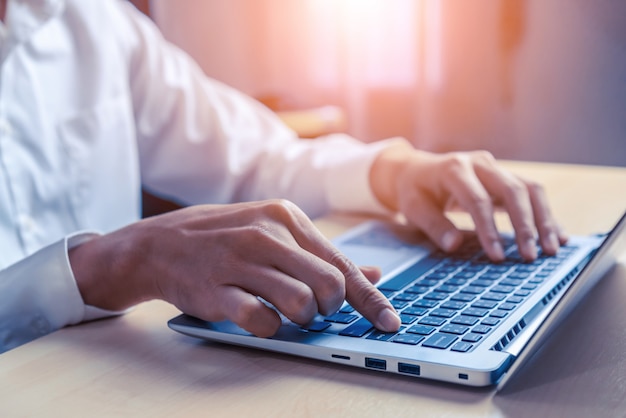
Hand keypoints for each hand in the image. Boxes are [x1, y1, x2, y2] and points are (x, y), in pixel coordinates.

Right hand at [69, 200, 400, 336]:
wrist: (157, 244)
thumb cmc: (223, 239)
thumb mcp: (273, 232)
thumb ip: (321, 254)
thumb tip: (373, 274)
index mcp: (286, 216)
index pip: (342, 264)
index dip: (371, 299)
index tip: (390, 322)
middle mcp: (266, 234)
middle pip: (329, 285)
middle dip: (331, 310)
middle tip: (317, 313)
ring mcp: (239, 261)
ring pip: (300, 303)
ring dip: (302, 320)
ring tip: (290, 315)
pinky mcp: (216, 290)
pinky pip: (261, 321)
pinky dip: (270, 329)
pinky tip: (260, 318)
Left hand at [370, 142, 567, 260]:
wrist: (417, 170)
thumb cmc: (415, 190)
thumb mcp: (413, 207)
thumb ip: (433, 225)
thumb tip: (454, 245)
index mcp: (453, 169)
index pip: (477, 200)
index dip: (488, 229)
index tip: (497, 256)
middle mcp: (479, 163)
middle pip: (512, 190)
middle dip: (524, 225)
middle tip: (530, 256)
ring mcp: (495, 168)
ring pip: (529, 189)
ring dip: (543, 219)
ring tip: (551, 249)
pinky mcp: (505, 176)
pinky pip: (532, 192)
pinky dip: (546, 215)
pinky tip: (558, 236)